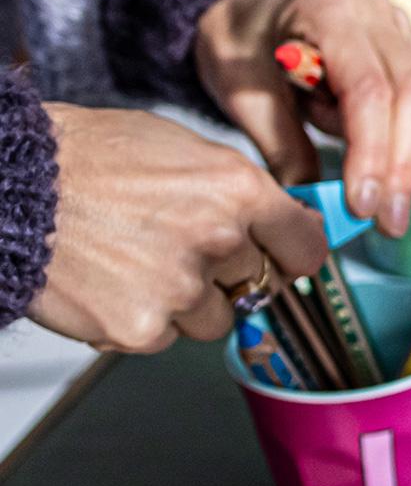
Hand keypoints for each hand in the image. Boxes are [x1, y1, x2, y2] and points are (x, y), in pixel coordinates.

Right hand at [33, 104, 326, 352]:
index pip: (306, 247)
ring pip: (217, 317)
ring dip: (190, 301)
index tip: (284, 256)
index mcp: (237, 190)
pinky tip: (114, 282)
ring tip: (138, 261)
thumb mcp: (182, 149)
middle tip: (181, 248)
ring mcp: (181, 288)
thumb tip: (290, 222)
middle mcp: (218, 240)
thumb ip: (241, 192)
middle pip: (261, 285)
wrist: (10, 187)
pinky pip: (169, 336)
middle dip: (232, 274)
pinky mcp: (144, 328)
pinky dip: (147, 319)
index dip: (293, 253)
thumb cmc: (86, 159)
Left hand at [193, 0, 410, 235]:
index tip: (362, 204)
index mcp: (328, 9)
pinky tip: (365, 150)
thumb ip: (281, 145)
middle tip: (390, 221)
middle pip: (410, 96)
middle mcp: (374, 10)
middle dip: (399, 165)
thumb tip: (312, 204)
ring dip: (396, 154)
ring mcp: (396, 24)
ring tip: (359, 179)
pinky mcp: (405, 45)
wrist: (245, 4)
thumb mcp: (242, 91)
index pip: (367, 90)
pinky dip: (394, 136)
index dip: (371, 152)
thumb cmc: (239, 40)